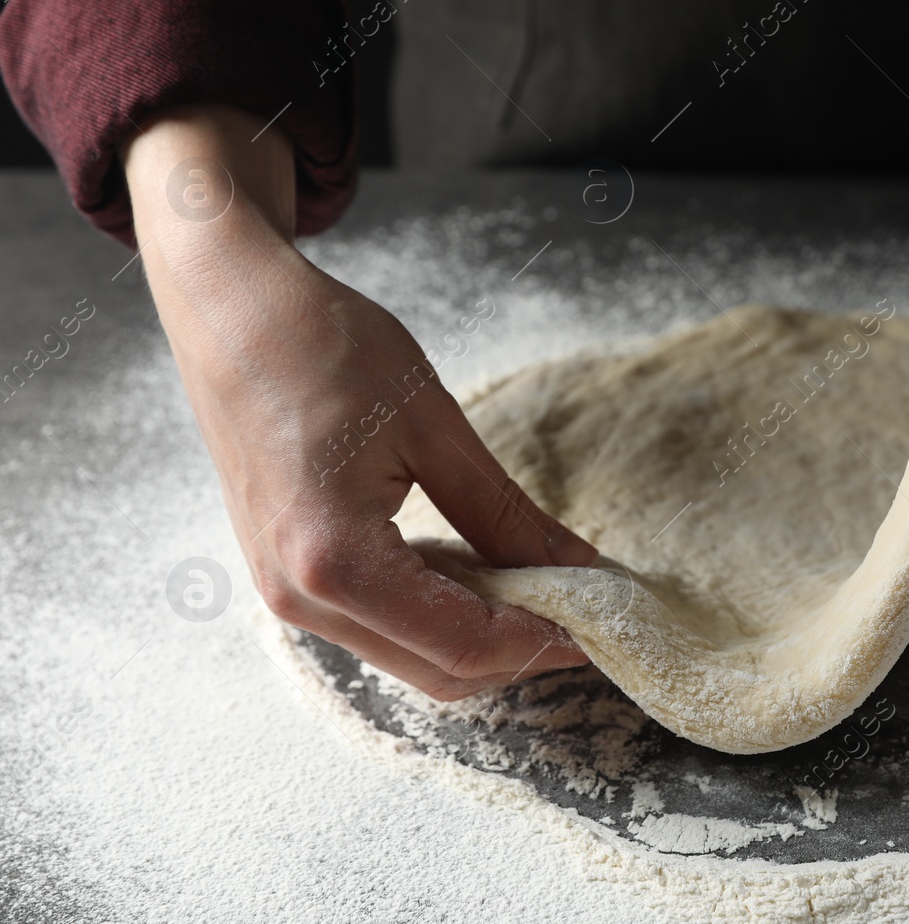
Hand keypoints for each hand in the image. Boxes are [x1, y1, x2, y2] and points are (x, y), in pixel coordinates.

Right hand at [125, 105, 595, 698]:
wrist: (230, 309)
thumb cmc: (321, 347)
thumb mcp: (435, 427)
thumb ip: (505, 515)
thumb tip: (577, 570)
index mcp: (334, 560)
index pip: (463, 641)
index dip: (543, 641)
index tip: (606, 623)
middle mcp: (300, 597)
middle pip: (439, 671)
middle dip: (521, 651)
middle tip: (588, 611)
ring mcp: (286, 593)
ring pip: (410, 658)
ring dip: (484, 636)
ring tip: (547, 588)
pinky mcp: (288, 575)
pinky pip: (380, 626)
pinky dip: (442, 615)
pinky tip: (487, 572)